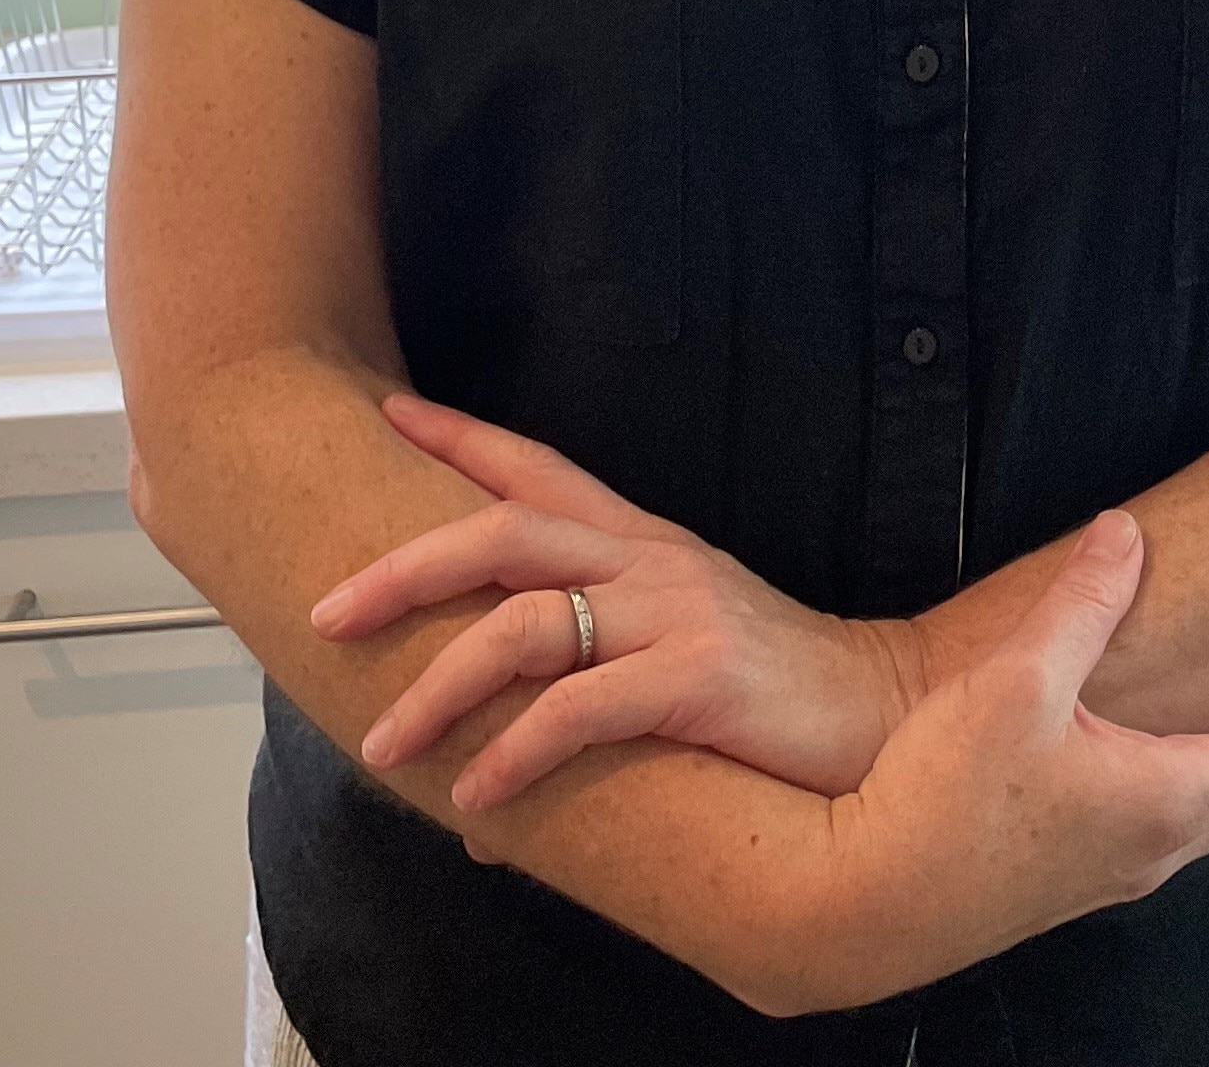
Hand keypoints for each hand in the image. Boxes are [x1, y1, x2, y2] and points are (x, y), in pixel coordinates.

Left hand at [316, 389, 915, 806]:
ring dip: (440, 688)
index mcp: (644, 544)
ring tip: (385, 744)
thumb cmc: (767, 699)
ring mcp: (677, 614)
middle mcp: (653, 562)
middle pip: (507, 531)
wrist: (880, 719)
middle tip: (327, 612)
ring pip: (526, 625)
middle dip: (406, 568)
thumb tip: (476, 780)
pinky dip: (517, 754)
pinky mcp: (700, 678)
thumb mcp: (672, 661)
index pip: (539, 470)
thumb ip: (580, 691)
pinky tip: (478, 796)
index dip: (461, 438)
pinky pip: (582, 710)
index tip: (385, 412)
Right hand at [821, 509, 1208, 989]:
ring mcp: (1109, 875)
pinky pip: (1155, 831)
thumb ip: (1081, 604)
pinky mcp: (1065, 882)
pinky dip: (1182, 786)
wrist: (856, 907)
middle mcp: (1153, 849)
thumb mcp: (1018, 681)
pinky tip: (1139, 756)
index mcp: (1165, 799)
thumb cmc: (939, 806)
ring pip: (1207, 819)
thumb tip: (1124, 537)